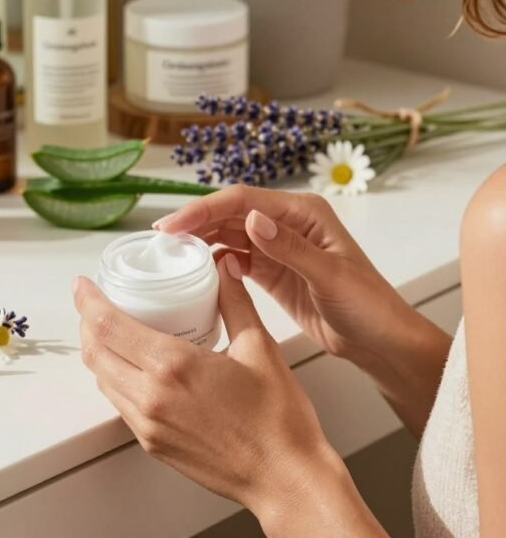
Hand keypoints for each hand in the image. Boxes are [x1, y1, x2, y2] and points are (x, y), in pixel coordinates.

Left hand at [72, 254, 336, 516]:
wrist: (283, 477)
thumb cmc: (277, 420)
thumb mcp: (258, 346)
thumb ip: (235, 300)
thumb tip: (224, 265)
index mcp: (174, 367)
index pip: (108, 327)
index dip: (88, 301)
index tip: (83, 284)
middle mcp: (152, 397)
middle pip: (95, 353)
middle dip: (87, 322)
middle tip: (95, 301)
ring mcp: (150, 425)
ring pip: (103, 380)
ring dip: (98, 351)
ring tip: (112, 328)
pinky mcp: (154, 444)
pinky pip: (120, 403)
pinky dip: (115, 377)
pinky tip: (134, 364)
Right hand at [153, 184, 410, 366]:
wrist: (383, 343)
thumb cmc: (369, 306)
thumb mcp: (330, 277)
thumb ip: (290, 248)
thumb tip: (252, 219)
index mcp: (303, 212)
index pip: (244, 200)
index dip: (205, 209)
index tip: (174, 224)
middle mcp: (288, 223)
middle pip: (232, 214)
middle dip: (196, 222)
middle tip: (161, 239)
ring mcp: (279, 247)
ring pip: (230, 235)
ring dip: (202, 241)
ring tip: (171, 254)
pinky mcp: (274, 272)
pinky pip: (237, 259)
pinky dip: (216, 262)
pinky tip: (200, 271)